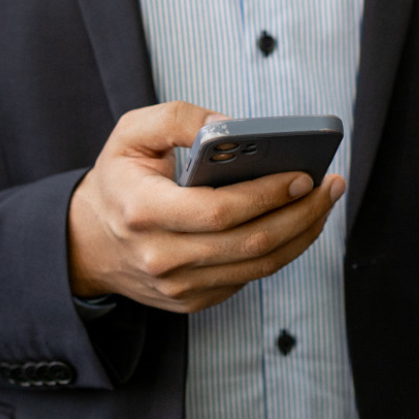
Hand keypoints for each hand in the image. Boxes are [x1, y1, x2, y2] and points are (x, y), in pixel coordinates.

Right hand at [65, 101, 344, 313]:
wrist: (88, 241)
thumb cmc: (119, 179)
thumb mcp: (132, 132)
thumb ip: (179, 118)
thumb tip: (234, 126)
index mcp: (143, 210)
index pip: (218, 210)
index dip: (267, 194)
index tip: (302, 174)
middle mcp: (160, 256)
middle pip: (249, 242)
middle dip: (301, 213)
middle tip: (329, 185)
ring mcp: (177, 285)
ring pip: (257, 265)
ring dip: (301, 234)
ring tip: (324, 202)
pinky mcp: (191, 300)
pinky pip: (248, 277)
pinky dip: (281, 251)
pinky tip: (298, 223)